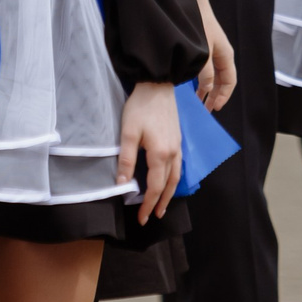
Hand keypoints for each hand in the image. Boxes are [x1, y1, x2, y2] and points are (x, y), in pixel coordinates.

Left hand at [119, 81, 182, 222]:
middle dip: (161, 203)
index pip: (155, 187)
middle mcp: (173, 153)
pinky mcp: (178, 139)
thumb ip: (126, 159)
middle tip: (153, 217)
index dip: (148, 204)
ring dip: (170, 193)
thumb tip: (122, 184)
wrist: (158, 84)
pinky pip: (179, 166)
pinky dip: (174, 179)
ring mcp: (178, 146)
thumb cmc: (141, 107)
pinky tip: (169, 180)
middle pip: (169, 185)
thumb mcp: (128, 133)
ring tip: (163, 205)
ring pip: (177, 176)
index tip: (141, 218)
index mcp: (160, 154)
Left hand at [197, 3, 236, 113]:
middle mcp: (222, 55)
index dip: (223, 96)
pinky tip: (192, 84)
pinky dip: (201, 79)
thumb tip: (208, 88)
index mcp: (226, 56)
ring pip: (214, 75)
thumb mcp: (203, 52)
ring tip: (198, 101)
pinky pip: (206, 68)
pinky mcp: (205, 48)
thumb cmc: (199, 25)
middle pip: (222, 80)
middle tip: (206, 109)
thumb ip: (206, 72)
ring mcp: (214, 51)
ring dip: (208, 88)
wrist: (193, 3)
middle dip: (215, 95)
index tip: (214, 107)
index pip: (230, 81)